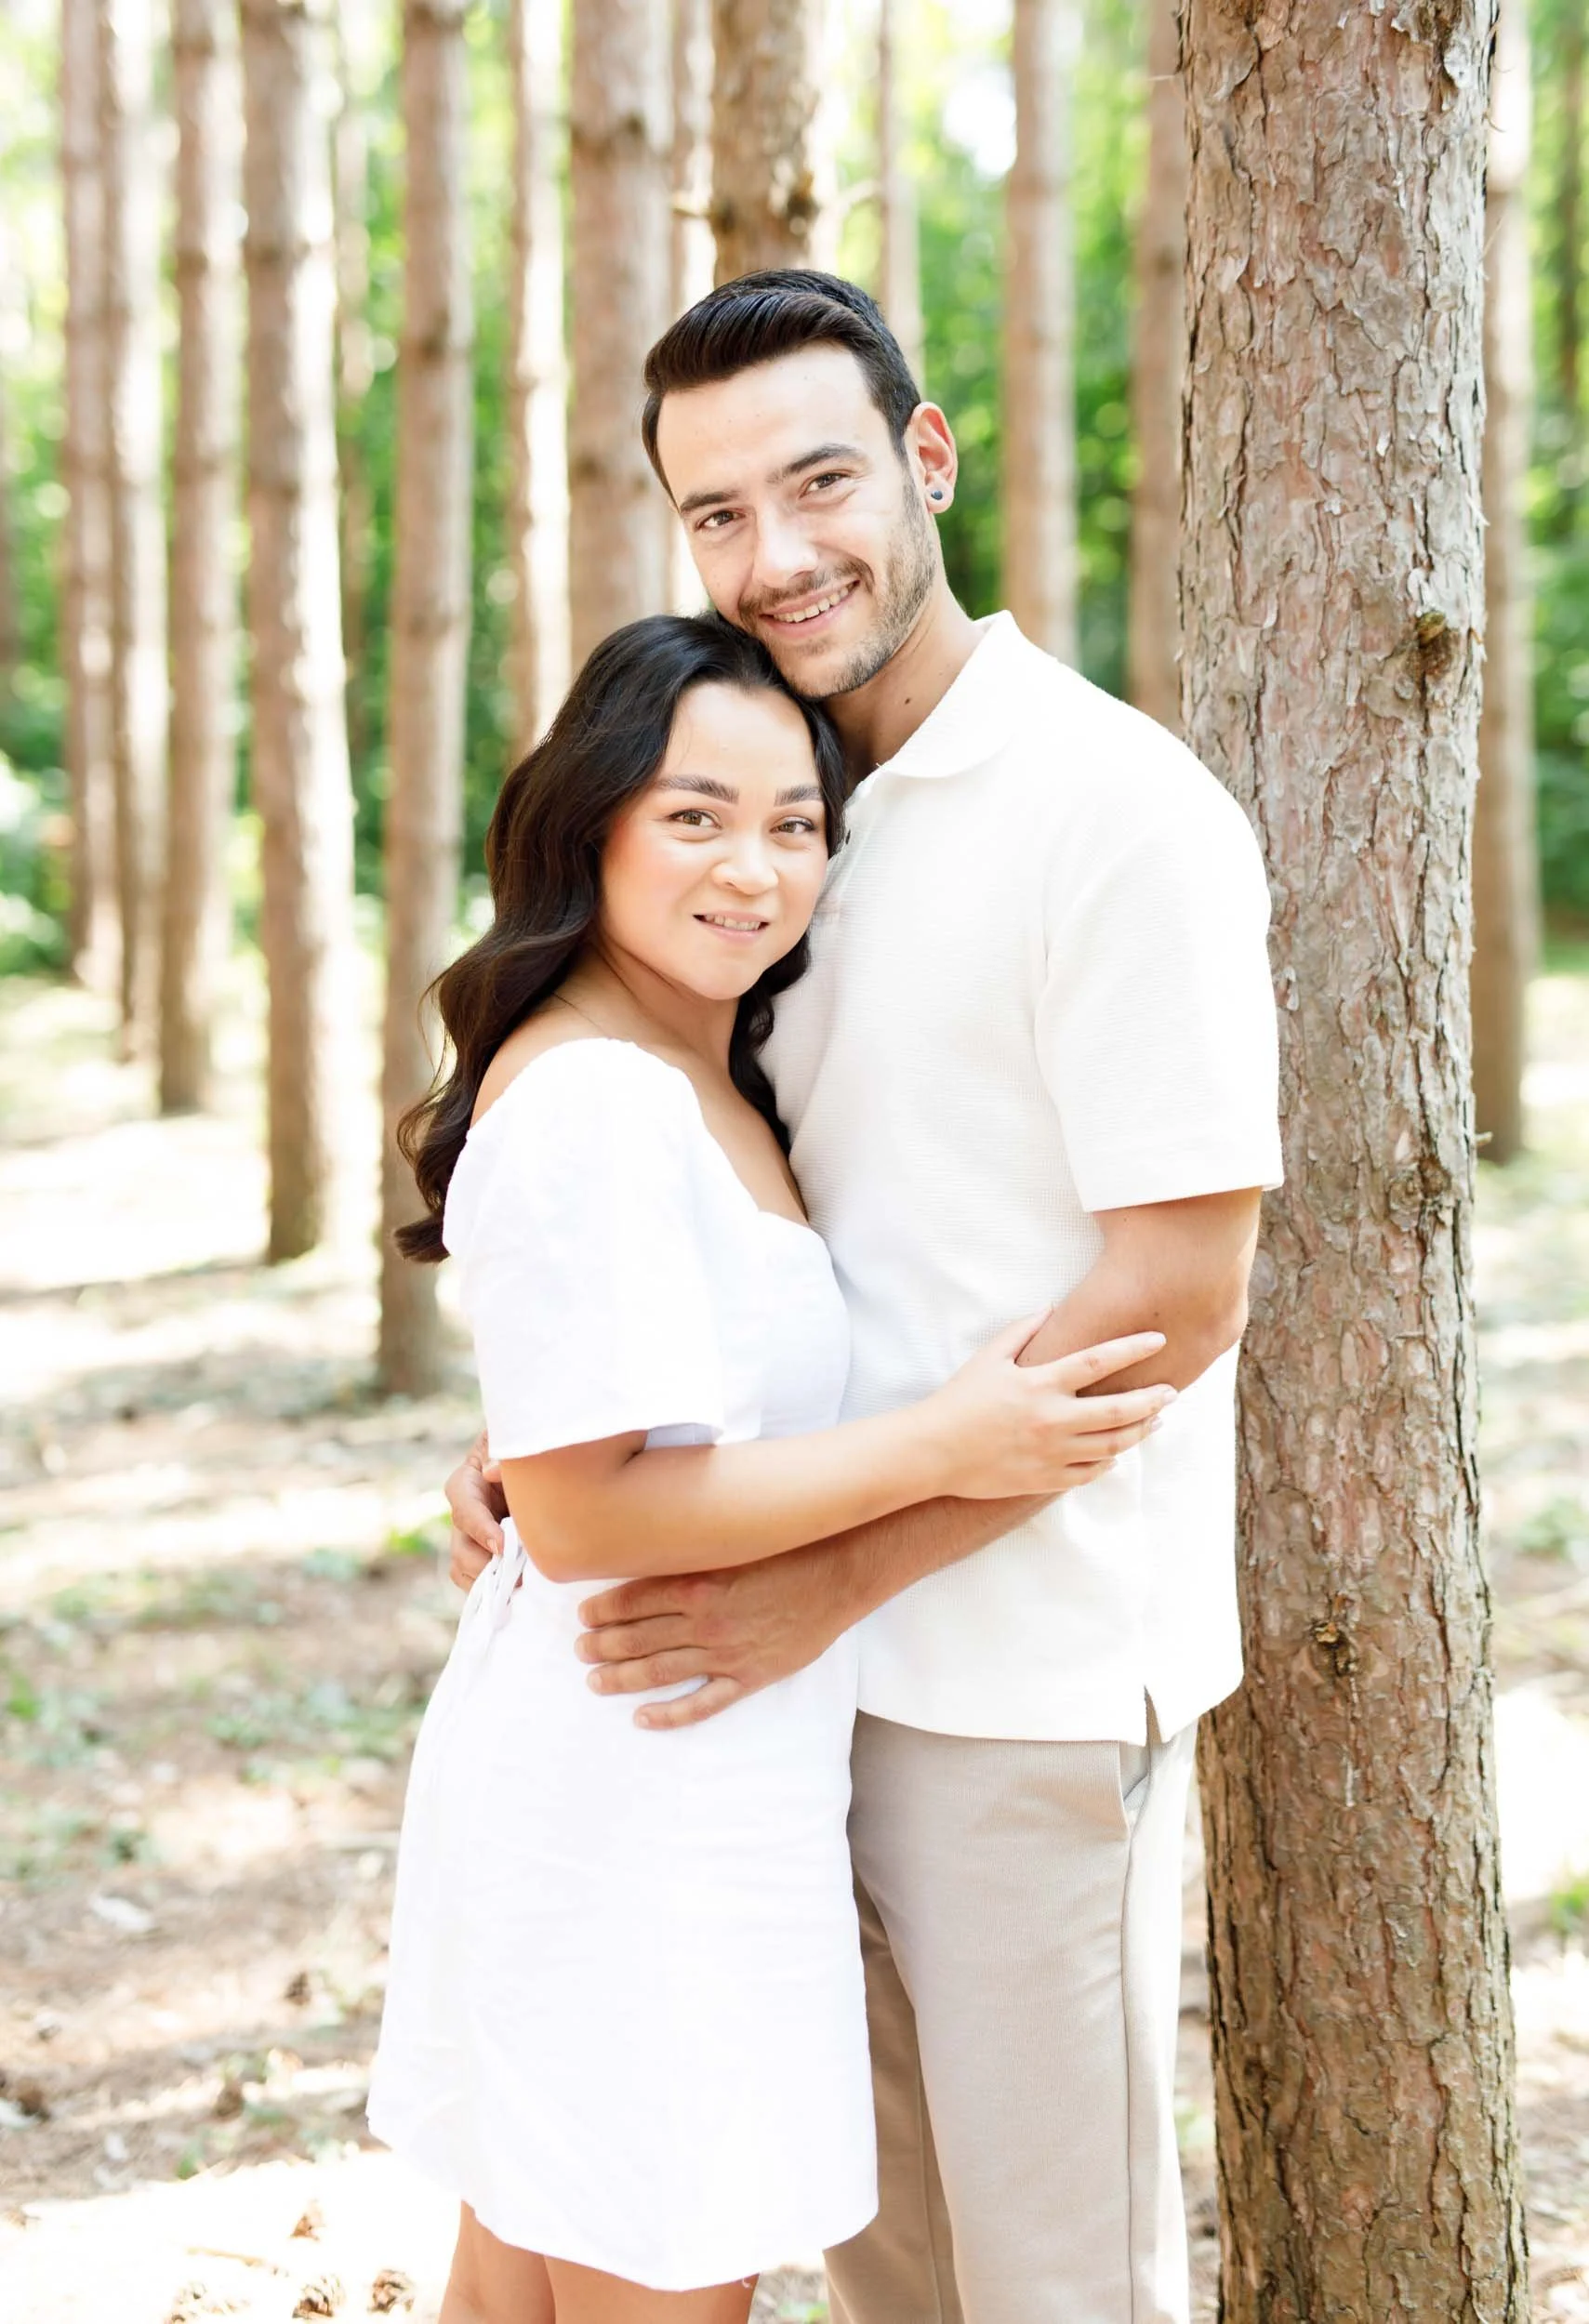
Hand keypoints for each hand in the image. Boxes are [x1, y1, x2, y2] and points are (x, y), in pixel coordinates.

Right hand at [445, 1430, 506, 1591]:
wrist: (533, 1462)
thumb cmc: (519, 1447)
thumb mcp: (509, 1441)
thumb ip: (500, 1450)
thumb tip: (492, 1469)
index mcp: (464, 1485)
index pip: (464, 1509)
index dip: (480, 1530)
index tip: (502, 1546)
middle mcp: (464, 1516)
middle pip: (461, 1550)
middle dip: (486, 1566)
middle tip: (518, 1578)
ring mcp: (472, 1540)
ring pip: (466, 1571)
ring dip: (490, 1584)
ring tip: (520, 1590)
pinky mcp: (486, 1556)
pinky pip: (480, 1583)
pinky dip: (496, 1593)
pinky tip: (520, 1598)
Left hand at [575, 1543, 850, 1730]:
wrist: (838, 1575)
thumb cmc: (787, 1550)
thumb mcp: (732, 1542)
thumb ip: (693, 1555)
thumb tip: (652, 1556)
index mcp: (696, 1584)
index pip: (632, 1600)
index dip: (602, 1610)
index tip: (583, 1615)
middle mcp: (704, 1622)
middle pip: (637, 1639)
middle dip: (601, 1645)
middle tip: (579, 1650)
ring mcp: (725, 1653)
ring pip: (658, 1672)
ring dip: (620, 1678)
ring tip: (594, 1681)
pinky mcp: (748, 1677)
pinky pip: (701, 1704)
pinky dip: (669, 1715)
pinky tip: (642, 1718)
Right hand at [923, 1320, 1174, 1499]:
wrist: (933, 1451)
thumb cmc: (958, 1399)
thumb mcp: (988, 1357)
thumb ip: (1022, 1330)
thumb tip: (1051, 1308)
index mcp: (1041, 1384)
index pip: (1099, 1361)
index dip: (1134, 1349)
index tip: (1160, 1341)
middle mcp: (1053, 1419)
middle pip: (1119, 1409)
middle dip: (1153, 1399)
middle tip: (1172, 1391)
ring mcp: (1052, 1453)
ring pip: (1112, 1445)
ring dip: (1140, 1431)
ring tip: (1155, 1420)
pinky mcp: (1045, 1479)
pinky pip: (1089, 1473)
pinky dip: (1108, 1462)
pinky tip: (1115, 1453)